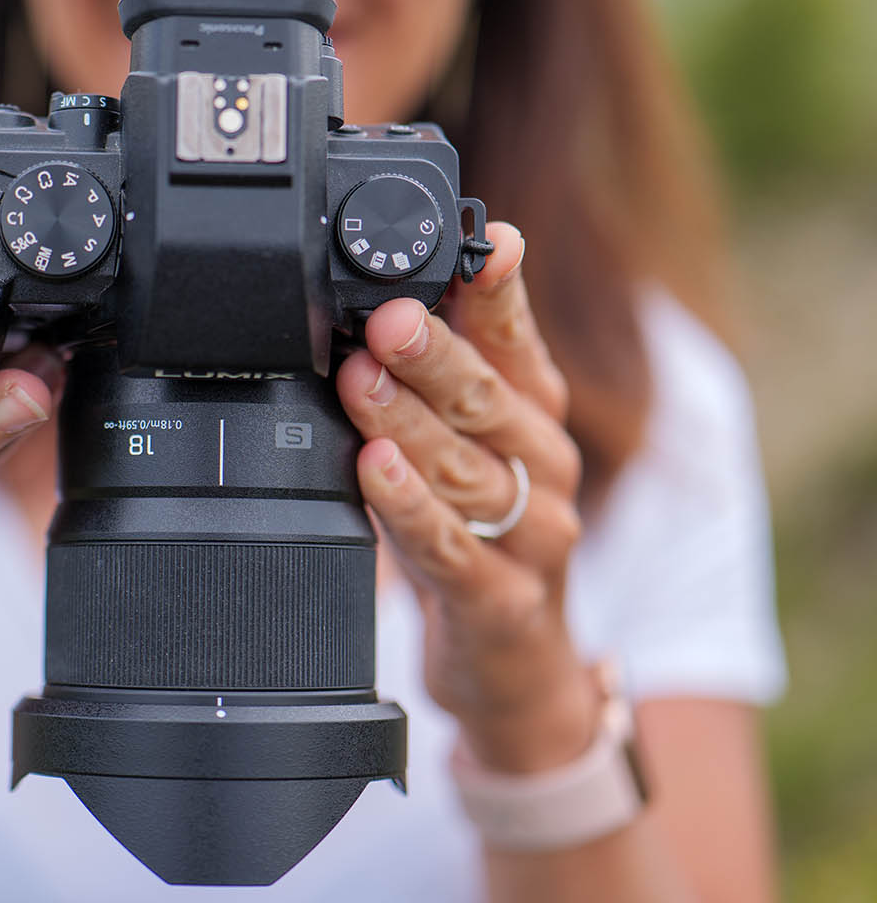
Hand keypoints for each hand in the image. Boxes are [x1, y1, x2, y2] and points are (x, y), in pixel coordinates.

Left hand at [336, 222, 598, 772]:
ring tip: (360, 383)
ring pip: (464, 470)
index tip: (483, 240)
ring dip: (407, 423)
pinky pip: (450, 548)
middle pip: (487, 399)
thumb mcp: (465, 444)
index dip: (499, 288)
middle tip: (385, 318)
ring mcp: (532, 536)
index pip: (517, 338)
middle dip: (433, 352)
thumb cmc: (479, 532)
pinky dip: (410, 508)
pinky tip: (376, 471)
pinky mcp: (500, 599)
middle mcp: (542, 463)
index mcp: (532, 412)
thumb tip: (383, 296)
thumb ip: (437, 377)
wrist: (517, 661)